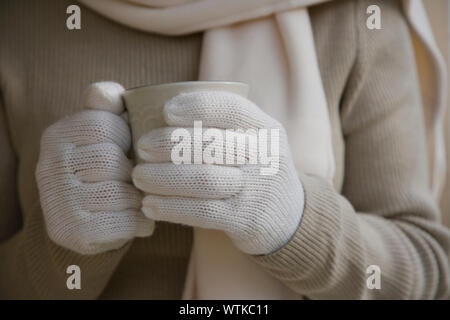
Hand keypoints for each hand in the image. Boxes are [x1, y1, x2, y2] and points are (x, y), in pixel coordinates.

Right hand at [36, 82, 153, 254]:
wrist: (85, 221)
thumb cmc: (103, 167)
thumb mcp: (102, 130)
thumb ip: (106, 104)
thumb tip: (111, 95)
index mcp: (57, 136)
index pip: (100, 125)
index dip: (125, 137)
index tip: (126, 146)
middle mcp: (49, 168)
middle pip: (110, 160)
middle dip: (133, 170)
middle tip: (137, 177)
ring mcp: (58, 203)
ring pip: (119, 193)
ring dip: (139, 197)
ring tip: (139, 198)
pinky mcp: (73, 232)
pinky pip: (123, 222)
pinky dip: (141, 221)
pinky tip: (138, 219)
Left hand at [132, 91, 304, 254]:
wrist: (289, 216)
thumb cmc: (257, 169)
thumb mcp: (255, 141)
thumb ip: (224, 125)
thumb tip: (162, 109)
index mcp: (266, 129)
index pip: (232, 109)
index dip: (197, 106)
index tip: (166, 111)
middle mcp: (266, 157)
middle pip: (211, 144)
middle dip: (169, 143)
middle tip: (142, 147)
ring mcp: (257, 190)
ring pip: (204, 179)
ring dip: (163, 177)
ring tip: (139, 176)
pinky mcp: (246, 220)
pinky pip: (203, 212)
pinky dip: (171, 207)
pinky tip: (149, 205)